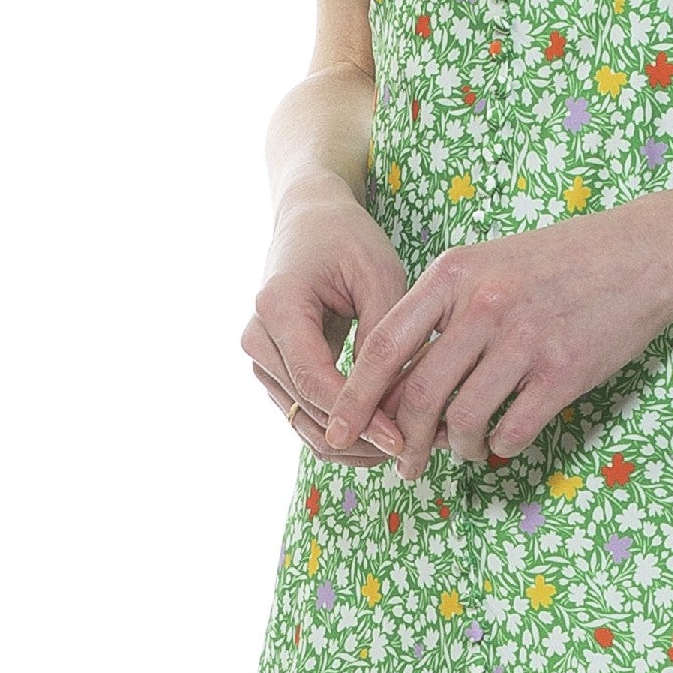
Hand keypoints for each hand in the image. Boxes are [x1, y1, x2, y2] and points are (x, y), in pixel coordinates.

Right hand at [244, 190, 411, 459]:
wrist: (311, 223)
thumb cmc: (349, 241)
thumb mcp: (379, 277)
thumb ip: (383, 339)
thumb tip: (392, 406)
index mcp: (277, 305)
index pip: (315, 383)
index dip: (360, 417)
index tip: (401, 440)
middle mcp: (257, 337)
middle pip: (305, 412)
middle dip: (360, 438)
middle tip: (414, 450)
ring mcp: (260, 358)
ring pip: (302, 425)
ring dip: (351, 445)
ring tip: (405, 449)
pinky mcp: (274, 372)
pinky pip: (306, 417)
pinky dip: (343, 433)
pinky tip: (384, 437)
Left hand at [326, 201, 672, 481]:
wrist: (643, 253)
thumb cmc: (558, 263)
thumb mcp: (487, 264)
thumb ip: (441, 312)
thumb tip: (397, 381)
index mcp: (453, 275)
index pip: (385, 346)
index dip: (356, 396)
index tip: (339, 429)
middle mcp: (483, 306)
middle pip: (419, 394)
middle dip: (402, 442)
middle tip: (402, 465)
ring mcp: (525, 339)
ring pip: (464, 419)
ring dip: (456, 449)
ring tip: (462, 452)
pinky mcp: (564, 371)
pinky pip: (513, 430)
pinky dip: (500, 447)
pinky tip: (501, 442)